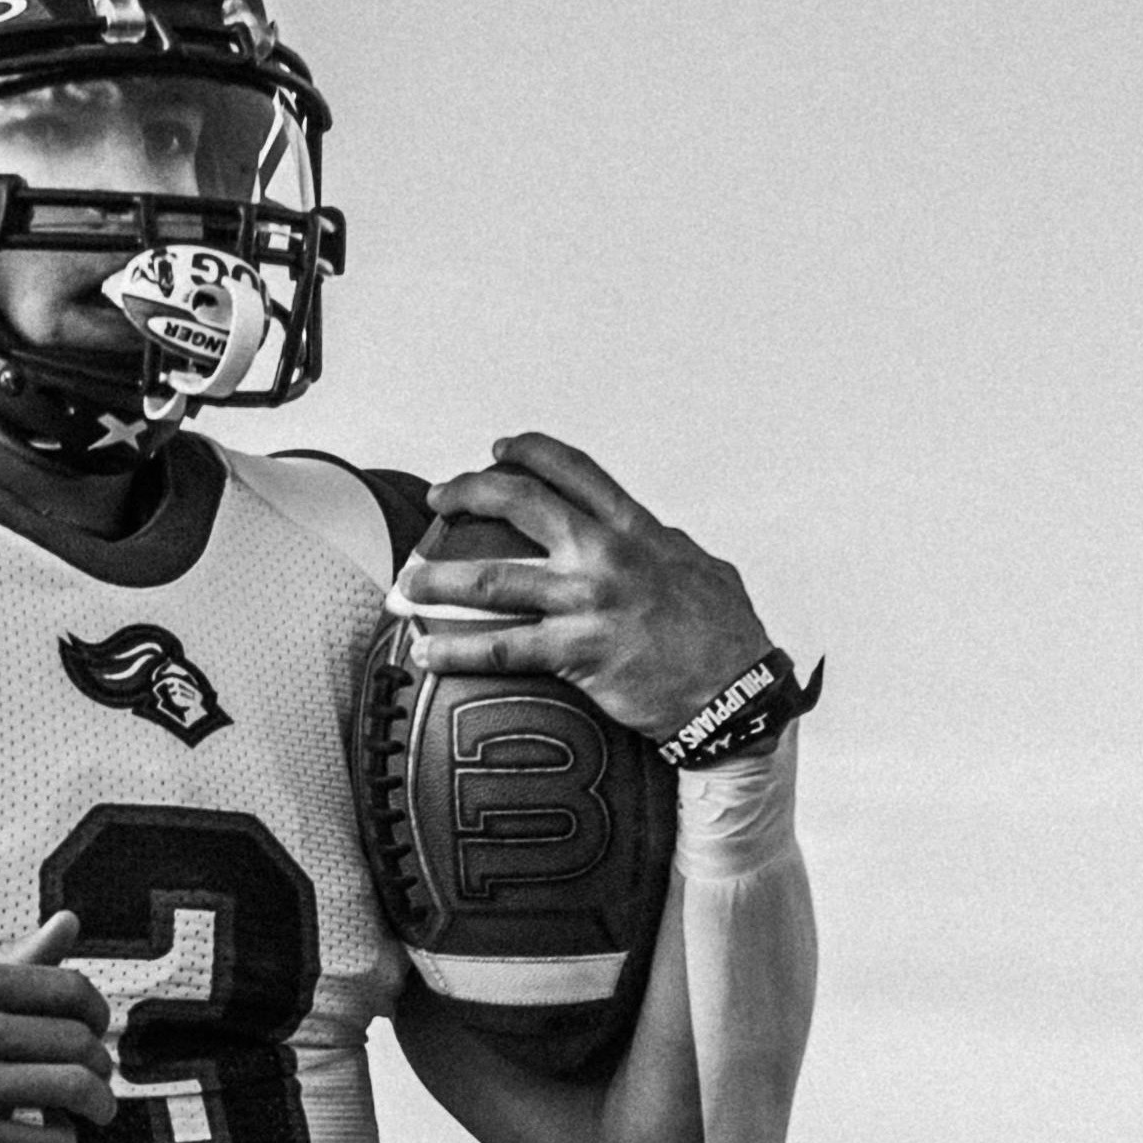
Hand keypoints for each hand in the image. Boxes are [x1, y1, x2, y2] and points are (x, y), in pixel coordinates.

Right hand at [0, 916, 119, 1142]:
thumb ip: (15, 962)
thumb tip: (71, 921)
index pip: (71, 989)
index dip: (97, 1015)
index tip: (94, 1034)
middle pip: (80, 1042)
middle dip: (100, 1068)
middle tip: (95, 1084)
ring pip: (76, 1089)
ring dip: (96, 1106)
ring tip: (89, 1113)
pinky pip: (53, 1142)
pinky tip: (46, 1138)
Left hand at [396, 432, 771, 738]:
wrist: (738, 692)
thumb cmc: (724, 634)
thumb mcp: (698, 566)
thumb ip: (662, 545)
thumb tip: (650, 537)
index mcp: (636, 527)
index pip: (573, 470)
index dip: (528, 452)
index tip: (495, 450)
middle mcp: (607, 554)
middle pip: (521, 504)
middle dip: (467, 495)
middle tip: (437, 502)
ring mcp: (590, 602)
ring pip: (494, 579)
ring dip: (439, 579)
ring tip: (404, 585)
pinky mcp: (579, 653)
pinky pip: (502, 649)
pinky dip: (456, 650)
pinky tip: (426, 652)